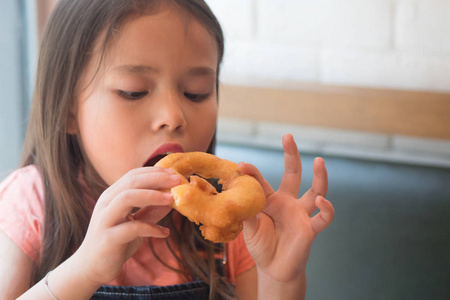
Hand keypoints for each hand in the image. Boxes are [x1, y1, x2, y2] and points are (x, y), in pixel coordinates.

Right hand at [72, 167, 179, 284]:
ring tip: (171, 200)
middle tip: (177, 180)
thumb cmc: (116, 242)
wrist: (91, 268)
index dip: (155, 172)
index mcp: (112, 196)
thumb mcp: (137, 224)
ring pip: (127, 198)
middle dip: (157, 178)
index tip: (175, 173)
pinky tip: (164, 233)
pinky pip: (132, 228)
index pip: (133, 175)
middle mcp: (106, 203)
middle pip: (132, 181)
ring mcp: (105, 220)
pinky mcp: (108, 239)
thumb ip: (151, 211)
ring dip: (152, 196)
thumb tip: (172, 200)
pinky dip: (151, 229)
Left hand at [241, 134, 333, 283]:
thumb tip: (236, 198)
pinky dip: (327, 209)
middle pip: (293, 173)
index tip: (241, 165)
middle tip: (287, 136)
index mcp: (270, 200)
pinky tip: (323, 201)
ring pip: (315, 191)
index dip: (252, 172)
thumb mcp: (248, 228)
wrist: (274, 269)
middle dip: (291, 154)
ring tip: (319, 161)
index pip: (261, 181)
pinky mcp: (310, 228)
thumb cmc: (261, 246)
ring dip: (320, 176)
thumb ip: (246, 214)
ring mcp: (300, 214)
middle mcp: (287, 202)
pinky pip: (323, 218)